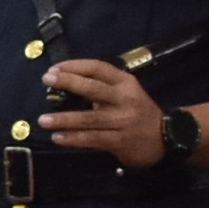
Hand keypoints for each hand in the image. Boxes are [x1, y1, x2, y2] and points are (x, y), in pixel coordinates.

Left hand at [36, 56, 165, 167]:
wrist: (165, 138)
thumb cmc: (137, 112)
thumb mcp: (125, 93)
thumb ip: (101, 89)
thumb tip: (64, 84)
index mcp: (125, 82)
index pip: (98, 68)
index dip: (74, 66)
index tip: (54, 69)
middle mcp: (125, 99)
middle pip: (93, 88)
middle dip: (68, 82)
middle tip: (46, 80)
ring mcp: (123, 121)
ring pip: (89, 118)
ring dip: (64, 119)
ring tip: (43, 120)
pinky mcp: (120, 141)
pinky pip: (92, 139)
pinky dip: (73, 138)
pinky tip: (58, 137)